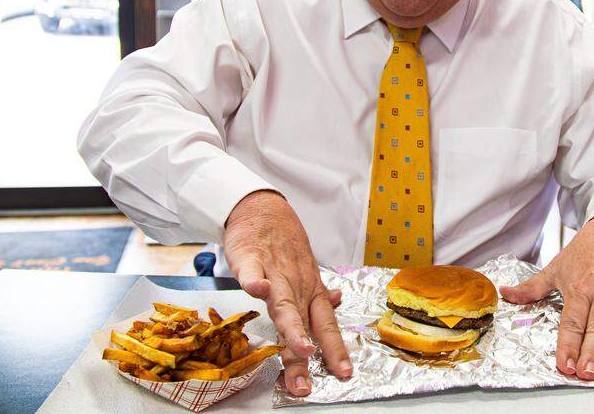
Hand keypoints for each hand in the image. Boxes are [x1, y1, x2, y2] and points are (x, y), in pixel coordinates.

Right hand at [223, 190, 350, 395]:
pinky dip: (255, 281)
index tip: (343, 374)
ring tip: (301, 349)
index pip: (326, 324)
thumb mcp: (306, 269)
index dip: (335, 349)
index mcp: (309, 291)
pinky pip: (252, 272)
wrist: (262, 208)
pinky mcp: (249, 258)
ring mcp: (273, 272)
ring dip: (292, 327)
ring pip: (283, 303)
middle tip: (308, 384)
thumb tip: (337, 302)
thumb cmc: (283, 244)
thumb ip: (317, 292)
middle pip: (304, 323)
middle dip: (308, 354)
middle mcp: (295, 285)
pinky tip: (257, 292)